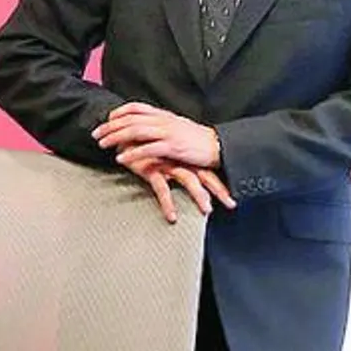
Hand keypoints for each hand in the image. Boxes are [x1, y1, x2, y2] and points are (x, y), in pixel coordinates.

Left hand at [93, 102, 221, 168]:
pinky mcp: (173, 147)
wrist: (219, 146)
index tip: (107, 119)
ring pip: (135, 131)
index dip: (119, 112)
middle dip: (110, 126)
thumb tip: (145, 127)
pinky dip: (132, 153)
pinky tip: (121, 158)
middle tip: (95, 134)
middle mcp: (164, 121)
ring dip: (116, 137)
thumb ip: (160, 125)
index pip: (136, 107)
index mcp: (164, 115)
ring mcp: (168, 133)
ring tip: (102, 144)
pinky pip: (148, 149)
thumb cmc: (197, 139)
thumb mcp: (177, 126)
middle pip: (130, 119)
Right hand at [116, 149, 235, 222]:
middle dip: (218, 189)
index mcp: (182, 155)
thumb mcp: (158, 153)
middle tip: (231, 203)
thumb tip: (181, 175)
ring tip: (207, 210)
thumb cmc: (139, 146)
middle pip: (203, 174)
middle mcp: (178, 158)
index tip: (232, 196)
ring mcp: (165, 162)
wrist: (118, 133)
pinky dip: (168, 203)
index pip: (206, 169)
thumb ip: (170, 162)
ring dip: (199, 195)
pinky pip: (161, 188)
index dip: (219, 182)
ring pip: (188, 179)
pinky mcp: (150, 168)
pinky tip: (172, 216)